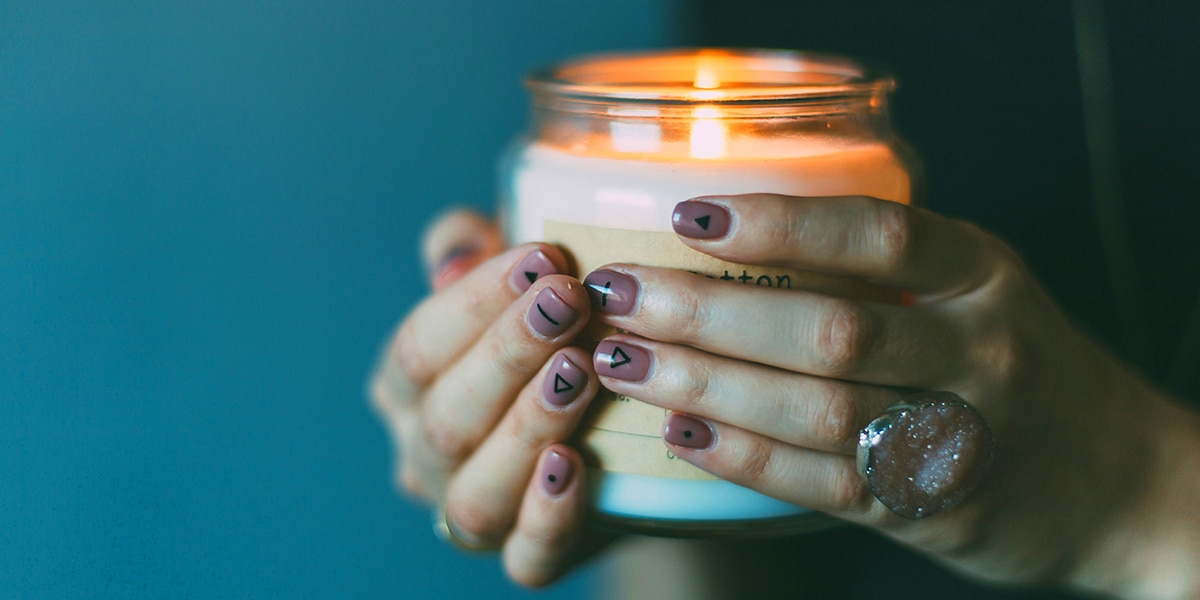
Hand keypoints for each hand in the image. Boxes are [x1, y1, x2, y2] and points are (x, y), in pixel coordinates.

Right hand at [369, 210, 606, 586]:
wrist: (611, 437)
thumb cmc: (550, 333)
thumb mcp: (513, 277)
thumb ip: (472, 244)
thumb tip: (458, 250)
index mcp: (405, 388)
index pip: (418, 347)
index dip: (474, 302)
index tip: (543, 256)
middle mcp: (425, 456)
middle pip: (445, 417)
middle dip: (507, 354)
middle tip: (570, 301)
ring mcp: (472, 514)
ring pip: (477, 492)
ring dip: (526, 427)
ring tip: (579, 372)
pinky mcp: (529, 558)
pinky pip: (526, 558)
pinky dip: (547, 517)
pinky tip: (576, 467)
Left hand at [584, 194, 1199, 596]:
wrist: (1115, 480)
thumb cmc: (1018, 361)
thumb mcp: (978, 287)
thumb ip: (885, 266)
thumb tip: (728, 234)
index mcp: (985, 274)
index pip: (878, 236)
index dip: (779, 225)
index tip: (688, 217)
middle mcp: (979, 351)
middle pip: (830, 330)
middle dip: (709, 312)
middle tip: (621, 294)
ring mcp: (959, 435)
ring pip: (817, 412)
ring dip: (707, 384)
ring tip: (624, 362)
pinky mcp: (930, 508)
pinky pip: (823, 483)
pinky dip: (744, 456)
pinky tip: (681, 431)